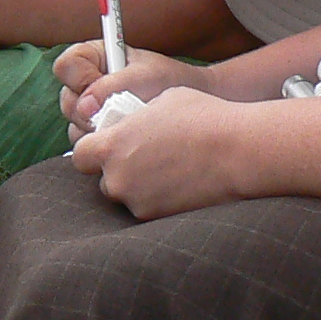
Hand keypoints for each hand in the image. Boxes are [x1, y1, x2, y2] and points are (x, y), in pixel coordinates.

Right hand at [54, 46, 210, 135]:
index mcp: (92, 59)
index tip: (97, 85)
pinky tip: (129, 139)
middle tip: (116, 112)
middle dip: (89, 111)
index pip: (66, 66)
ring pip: (75, 126)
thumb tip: (86, 108)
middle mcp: (87, 85)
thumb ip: (113, 87)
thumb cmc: (169, 80)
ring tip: (130, 125)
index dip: (77, 77)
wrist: (194, 104)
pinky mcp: (100, 133)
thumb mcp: (144, 76)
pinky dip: (106, 145)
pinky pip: (89, 144)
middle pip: (67, 101)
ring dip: (98, 130)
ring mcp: (92, 112)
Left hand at [70, 88, 249, 220]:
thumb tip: (128, 121)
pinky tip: (181, 184)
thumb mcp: (161, 101)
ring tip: (168, 171)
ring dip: (139, 187)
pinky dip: (159, 200)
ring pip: (127, 197)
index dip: (92, 152)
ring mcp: (138, 202)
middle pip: (104, 180)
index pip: (80, 156)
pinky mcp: (159, 218)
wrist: (240, 151)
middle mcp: (118, 178)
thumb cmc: (204, 118)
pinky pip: (150, 209)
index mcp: (111, 146)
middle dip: (118, 171)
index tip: (108, 148)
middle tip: (144, 159)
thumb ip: (134, 117)